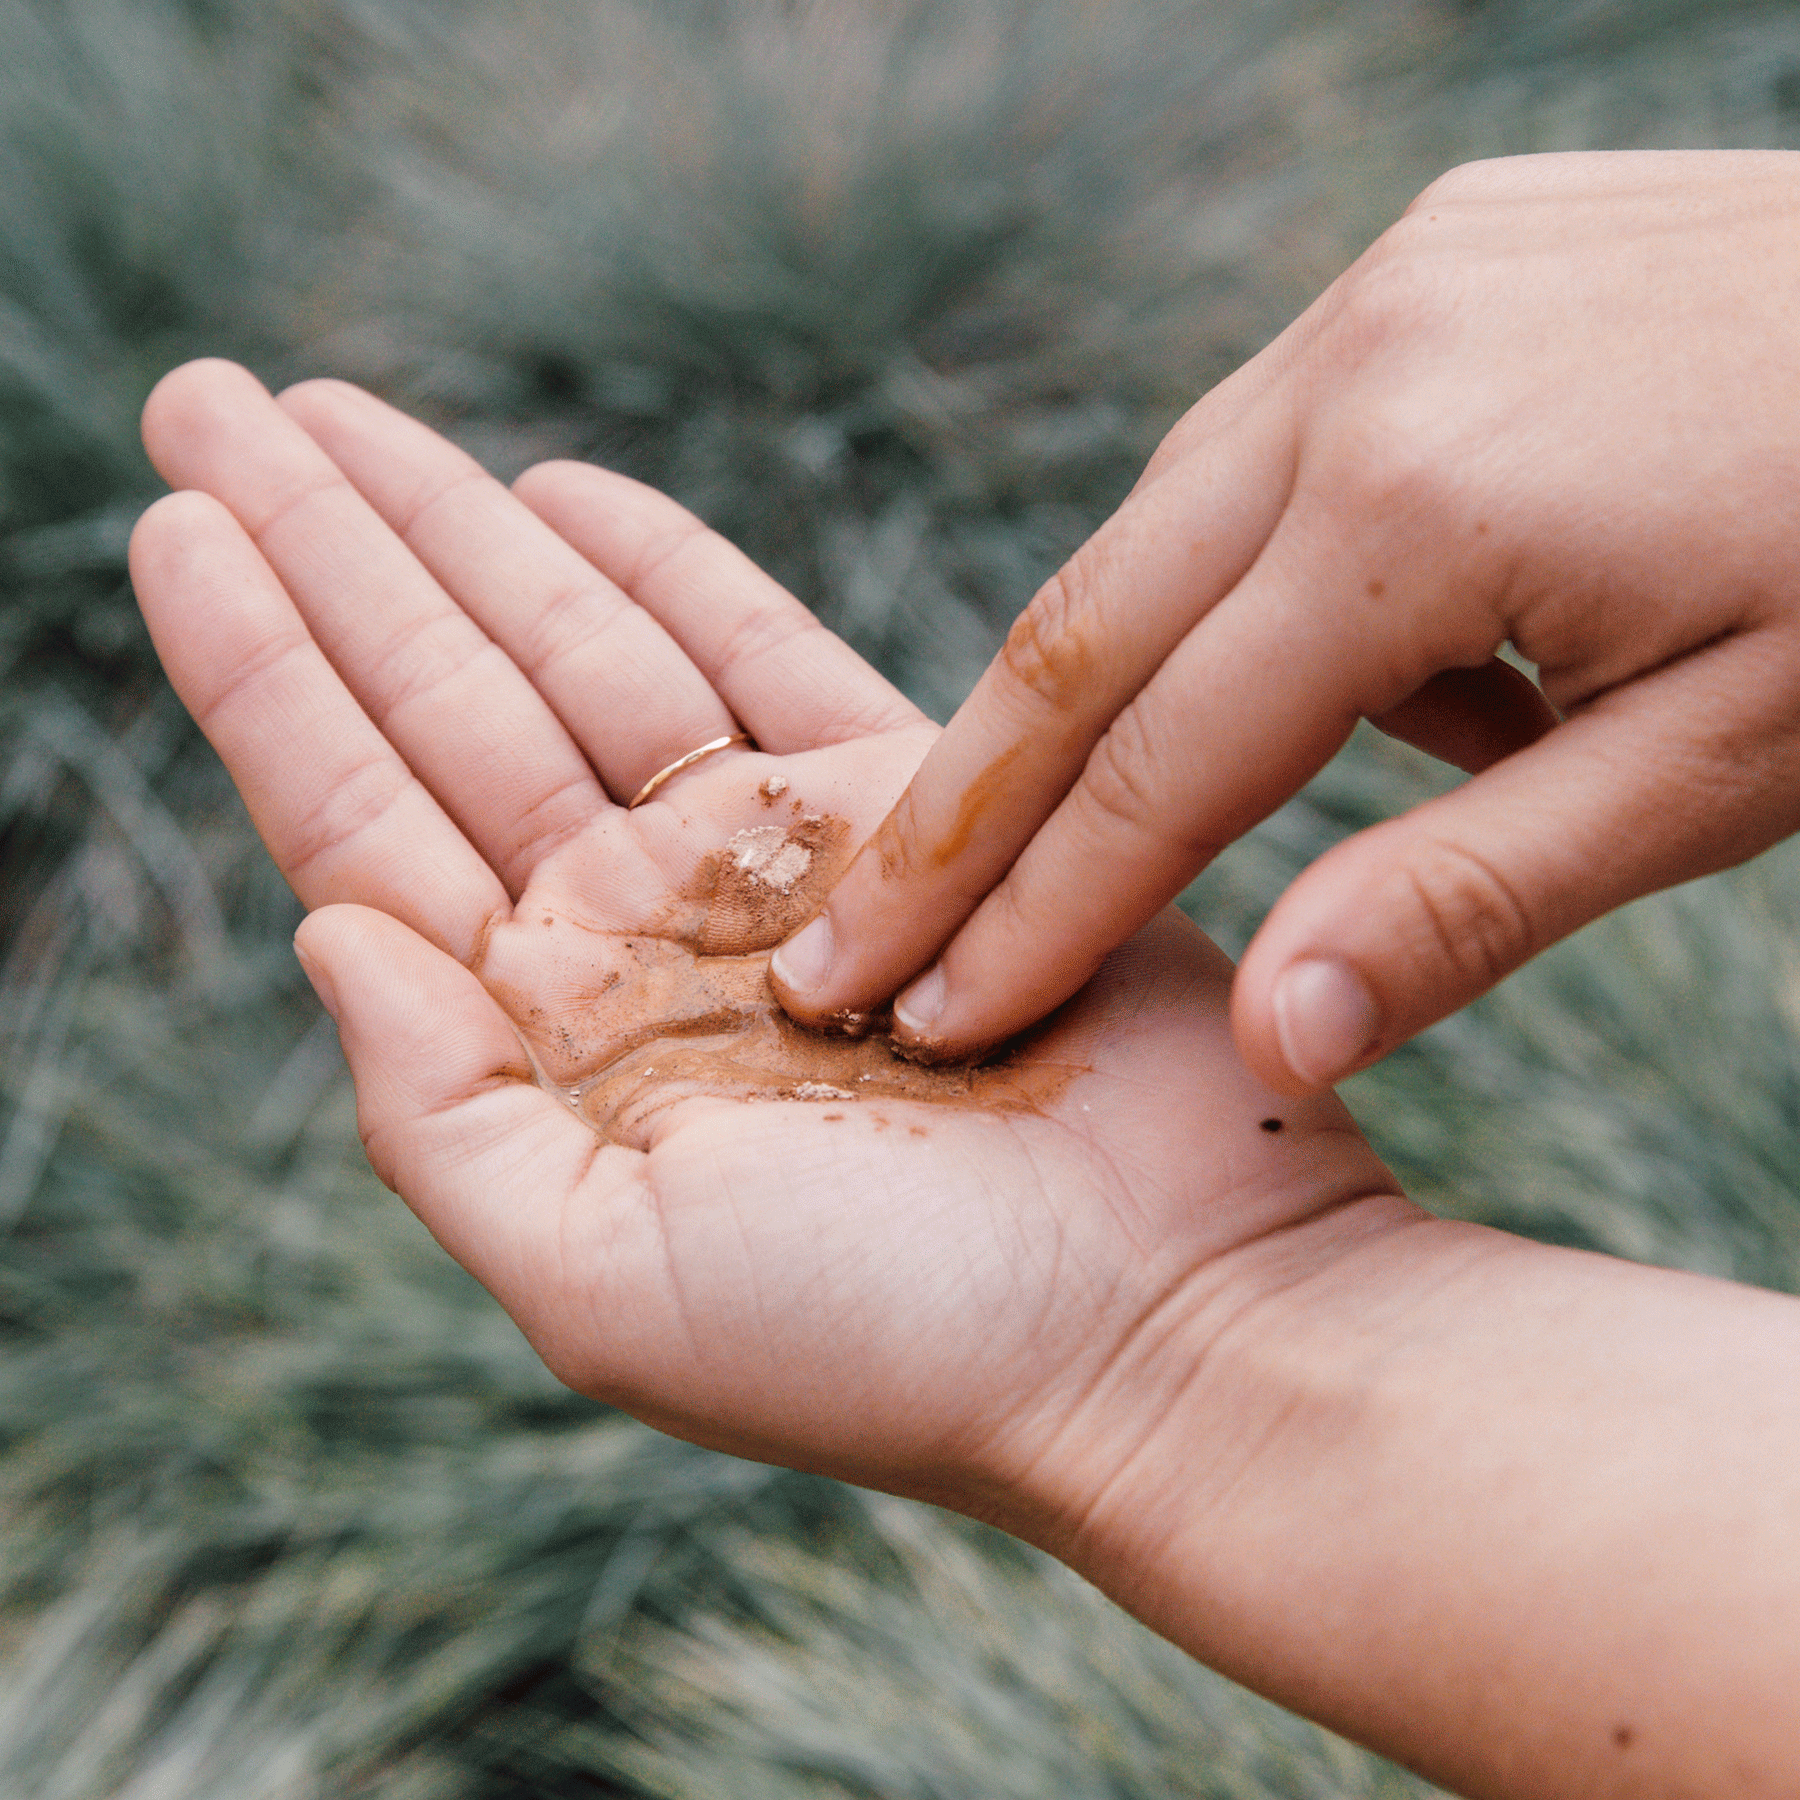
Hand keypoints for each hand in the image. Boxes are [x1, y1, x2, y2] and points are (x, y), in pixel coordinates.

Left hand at [127, 360, 1399, 1544]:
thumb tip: (320, 925)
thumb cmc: (895, 1342)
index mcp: (550, 1046)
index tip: (172, 521)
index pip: (363, 821)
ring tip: (340, 413)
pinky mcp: (919, 810)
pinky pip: (766, 650)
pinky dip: (671, 565)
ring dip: (466, 528)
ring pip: (583, 650)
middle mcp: (645, 939)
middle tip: (208, 400)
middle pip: (447, 700)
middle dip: (332, 551)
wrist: (1167, 1322)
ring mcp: (777, 862)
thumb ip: (440, 1116)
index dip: (263, 671)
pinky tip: (568, 492)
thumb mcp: (605, 1282)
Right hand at [769, 149, 1799, 1092]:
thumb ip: (1469, 902)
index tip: (922, 1016)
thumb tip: (1268, 1044)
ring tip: (1200, 818)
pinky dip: (1266, 591)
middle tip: (842, 938)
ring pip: (1163, 536)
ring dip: (1127, 699)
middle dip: (958, 808)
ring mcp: (1384, 289)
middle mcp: (1359, 365)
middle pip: (1083, 629)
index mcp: (1424, 505)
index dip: (1035, 913)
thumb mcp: (1727, 765)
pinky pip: (1270, 453)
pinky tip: (1380, 667)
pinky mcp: (1424, 258)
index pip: (1162, 763)